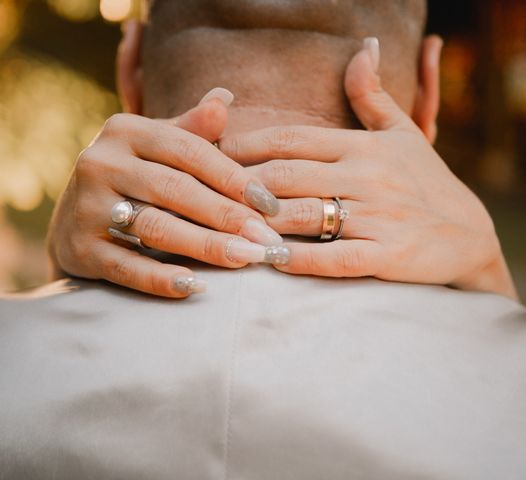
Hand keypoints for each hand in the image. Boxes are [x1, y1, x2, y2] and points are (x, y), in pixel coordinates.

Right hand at [48, 89, 283, 297]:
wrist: (73, 220)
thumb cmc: (134, 179)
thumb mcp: (159, 148)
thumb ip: (192, 129)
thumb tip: (224, 98)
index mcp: (126, 131)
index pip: (191, 152)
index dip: (234, 178)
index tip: (271, 204)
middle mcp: (100, 162)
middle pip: (176, 190)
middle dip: (227, 216)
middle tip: (267, 240)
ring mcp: (85, 206)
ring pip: (155, 227)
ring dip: (205, 246)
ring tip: (246, 258)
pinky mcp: (77, 248)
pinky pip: (126, 267)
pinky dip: (162, 279)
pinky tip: (196, 286)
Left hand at [220, 38, 516, 298]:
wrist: (472, 233)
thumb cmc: (429, 182)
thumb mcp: (403, 132)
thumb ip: (372, 95)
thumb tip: (363, 47)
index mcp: (362, 146)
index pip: (292, 139)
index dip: (246, 144)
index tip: (212, 152)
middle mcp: (366, 177)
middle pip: (286, 176)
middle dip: (240, 184)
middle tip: (202, 193)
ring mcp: (378, 217)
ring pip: (303, 215)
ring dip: (259, 222)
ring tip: (223, 227)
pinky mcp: (389, 255)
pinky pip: (336, 258)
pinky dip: (300, 261)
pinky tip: (269, 261)